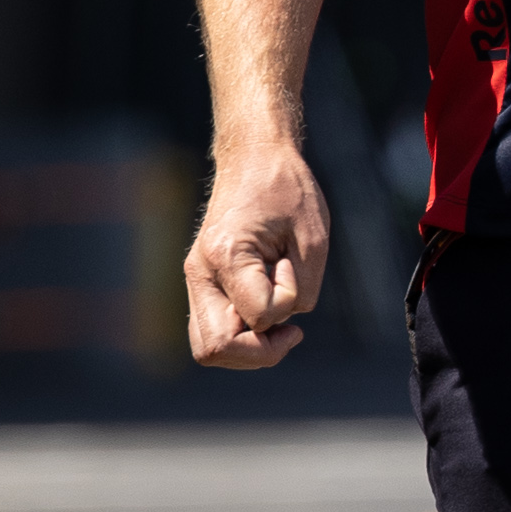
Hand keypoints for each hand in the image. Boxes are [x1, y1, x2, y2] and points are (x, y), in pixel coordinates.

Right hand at [184, 146, 330, 368]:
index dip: (287, 304)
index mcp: (226, 255)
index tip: (292, 266)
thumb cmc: (287, 191)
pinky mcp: (205, 284)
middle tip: (291, 331)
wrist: (254, 159)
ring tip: (279, 323)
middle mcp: (201, 272)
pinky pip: (214, 330)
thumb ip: (302, 289)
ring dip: (249, 349)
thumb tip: (281, 323)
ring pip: (209, 347)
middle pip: (215, 348)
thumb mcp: (313, 240)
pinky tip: (269, 315)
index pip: (259, 316)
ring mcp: (197, 280)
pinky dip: (243, 336)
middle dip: (260, 352)